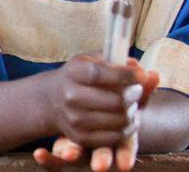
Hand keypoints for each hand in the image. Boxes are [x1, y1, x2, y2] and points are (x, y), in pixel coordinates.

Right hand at [29, 57, 143, 170]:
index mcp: (74, 73)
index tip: (141, 75)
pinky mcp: (80, 137)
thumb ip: (121, 64)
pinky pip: (116, 137)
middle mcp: (70, 96)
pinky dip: (127, 129)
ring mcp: (74, 119)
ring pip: (120, 120)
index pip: (100, 74)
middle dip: (135, 95)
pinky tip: (125, 119)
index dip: (124, 75)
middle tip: (137, 90)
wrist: (51, 100)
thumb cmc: (82, 77)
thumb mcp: (95, 62)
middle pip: (117, 101)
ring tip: (130, 105)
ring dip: (133, 112)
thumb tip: (148, 75)